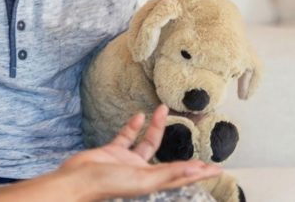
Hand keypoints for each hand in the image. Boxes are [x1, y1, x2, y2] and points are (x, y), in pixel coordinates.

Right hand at [60, 105, 220, 199]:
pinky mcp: (112, 152)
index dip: (199, 173)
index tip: (217, 169)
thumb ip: (169, 173)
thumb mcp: (143, 179)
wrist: (77, 180)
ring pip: (147, 143)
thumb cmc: (108, 184)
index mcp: (153, 182)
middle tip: (200, 148)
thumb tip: (196, 169)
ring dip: (155, 127)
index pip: (182, 176)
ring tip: (162, 110)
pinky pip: (126, 137)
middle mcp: (143, 172)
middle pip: (170, 163)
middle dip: (185, 156)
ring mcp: (128, 162)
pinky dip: (133, 126)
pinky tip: (139, 115)